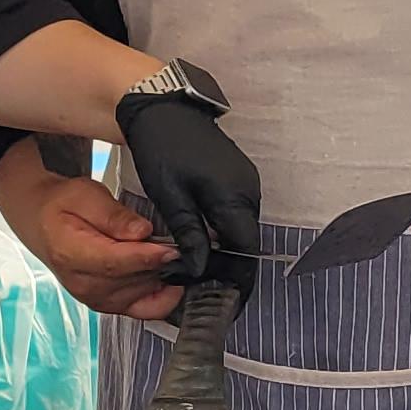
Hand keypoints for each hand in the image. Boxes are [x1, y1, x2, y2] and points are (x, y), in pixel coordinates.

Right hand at [0, 152, 184, 322]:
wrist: (42, 221)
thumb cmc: (61, 205)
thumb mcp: (84, 194)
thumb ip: (113, 214)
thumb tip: (141, 232)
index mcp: (70, 254)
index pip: (115, 263)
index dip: (147, 257)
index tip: (172, 248)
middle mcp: (83, 284)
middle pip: (133, 279)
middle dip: (160, 263)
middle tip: (180, 244)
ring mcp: (96, 299)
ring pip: (143, 293)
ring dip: (162, 275)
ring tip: (170, 253)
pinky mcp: (109, 305)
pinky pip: (146, 311)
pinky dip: (164, 298)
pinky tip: (172, 279)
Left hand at [116, 90, 262, 295]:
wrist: (162, 107)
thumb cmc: (163, 148)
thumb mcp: (171, 197)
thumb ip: (190, 235)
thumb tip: (200, 269)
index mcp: (235, 198)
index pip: (247, 252)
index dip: (239, 279)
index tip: (228, 302)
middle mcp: (248, 191)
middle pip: (246, 242)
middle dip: (231, 268)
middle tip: (208, 290)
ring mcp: (244, 182)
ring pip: (240, 228)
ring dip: (226, 249)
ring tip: (203, 270)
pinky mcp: (235, 176)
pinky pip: (236, 212)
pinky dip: (224, 230)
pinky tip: (204, 240)